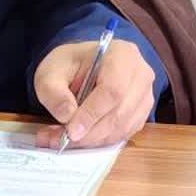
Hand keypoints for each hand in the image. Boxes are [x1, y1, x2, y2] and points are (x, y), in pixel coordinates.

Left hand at [32, 38, 155, 149]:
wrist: (83, 67)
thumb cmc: (70, 65)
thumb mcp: (50, 71)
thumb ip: (54, 92)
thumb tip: (67, 116)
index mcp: (121, 54)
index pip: (112, 89)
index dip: (92, 113)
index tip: (71, 131)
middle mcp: (140, 74)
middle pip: (120, 112)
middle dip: (90, 132)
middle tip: (62, 140)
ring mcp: (145, 95)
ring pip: (123, 127)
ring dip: (94, 140)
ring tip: (65, 140)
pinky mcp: (142, 113)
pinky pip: (125, 134)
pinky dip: (102, 141)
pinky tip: (82, 137)